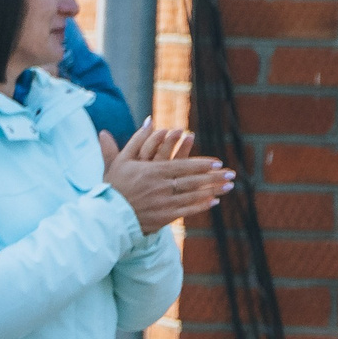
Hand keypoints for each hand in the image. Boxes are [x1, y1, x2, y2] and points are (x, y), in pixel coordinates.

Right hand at [100, 120, 233, 234]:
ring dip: (213, 190)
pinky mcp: (163, 217)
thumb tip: (149, 120)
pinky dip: (201, 206)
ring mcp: (163, 203)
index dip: (202, 164)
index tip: (217, 162)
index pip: (183, 166)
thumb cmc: (113, 186)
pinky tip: (213, 202)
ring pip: (193, 196)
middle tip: (231, 174)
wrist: (106, 215)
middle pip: (193, 181)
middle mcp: (161, 187)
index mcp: (153, 172)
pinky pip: (186, 211)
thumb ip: (137, 139)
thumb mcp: (121, 160)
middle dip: (214, 177)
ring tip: (228, 186)